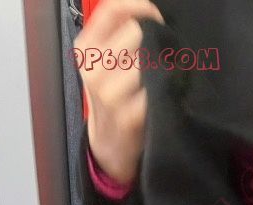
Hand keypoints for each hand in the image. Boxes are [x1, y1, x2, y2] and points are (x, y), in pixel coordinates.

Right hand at [74, 0, 163, 183]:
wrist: (109, 144)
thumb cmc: (111, 96)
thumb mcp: (103, 61)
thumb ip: (117, 32)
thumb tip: (148, 12)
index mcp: (85, 48)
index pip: (111, 9)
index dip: (139, 6)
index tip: (156, 15)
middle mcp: (94, 68)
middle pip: (135, 32)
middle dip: (155, 39)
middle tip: (165, 50)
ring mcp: (109, 94)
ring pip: (147, 61)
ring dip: (163, 65)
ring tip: (166, 74)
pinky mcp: (129, 116)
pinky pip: (156, 90)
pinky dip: (167, 89)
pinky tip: (167, 93)